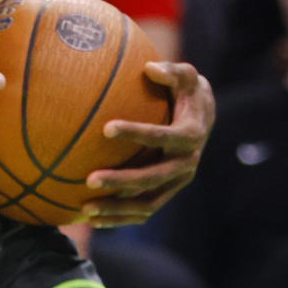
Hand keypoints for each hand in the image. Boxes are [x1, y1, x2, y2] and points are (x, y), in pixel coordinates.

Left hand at [83, 61, 214, 226]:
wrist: (202, 118)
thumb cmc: (185, 91)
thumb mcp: (186, 75)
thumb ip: (171, 70)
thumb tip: (150, 68)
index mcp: (191, 135)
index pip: (163, 136)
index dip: (137, 133)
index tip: (106, 128)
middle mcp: (187, 164)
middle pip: (153, 178)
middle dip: (121, 181)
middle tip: (89, 179)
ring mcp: (177, 182)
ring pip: (147, 203)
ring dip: (117, 208)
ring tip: (85, 209)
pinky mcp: (167, 193)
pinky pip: (142, 210)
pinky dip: (119, 217)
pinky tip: (90, 220)